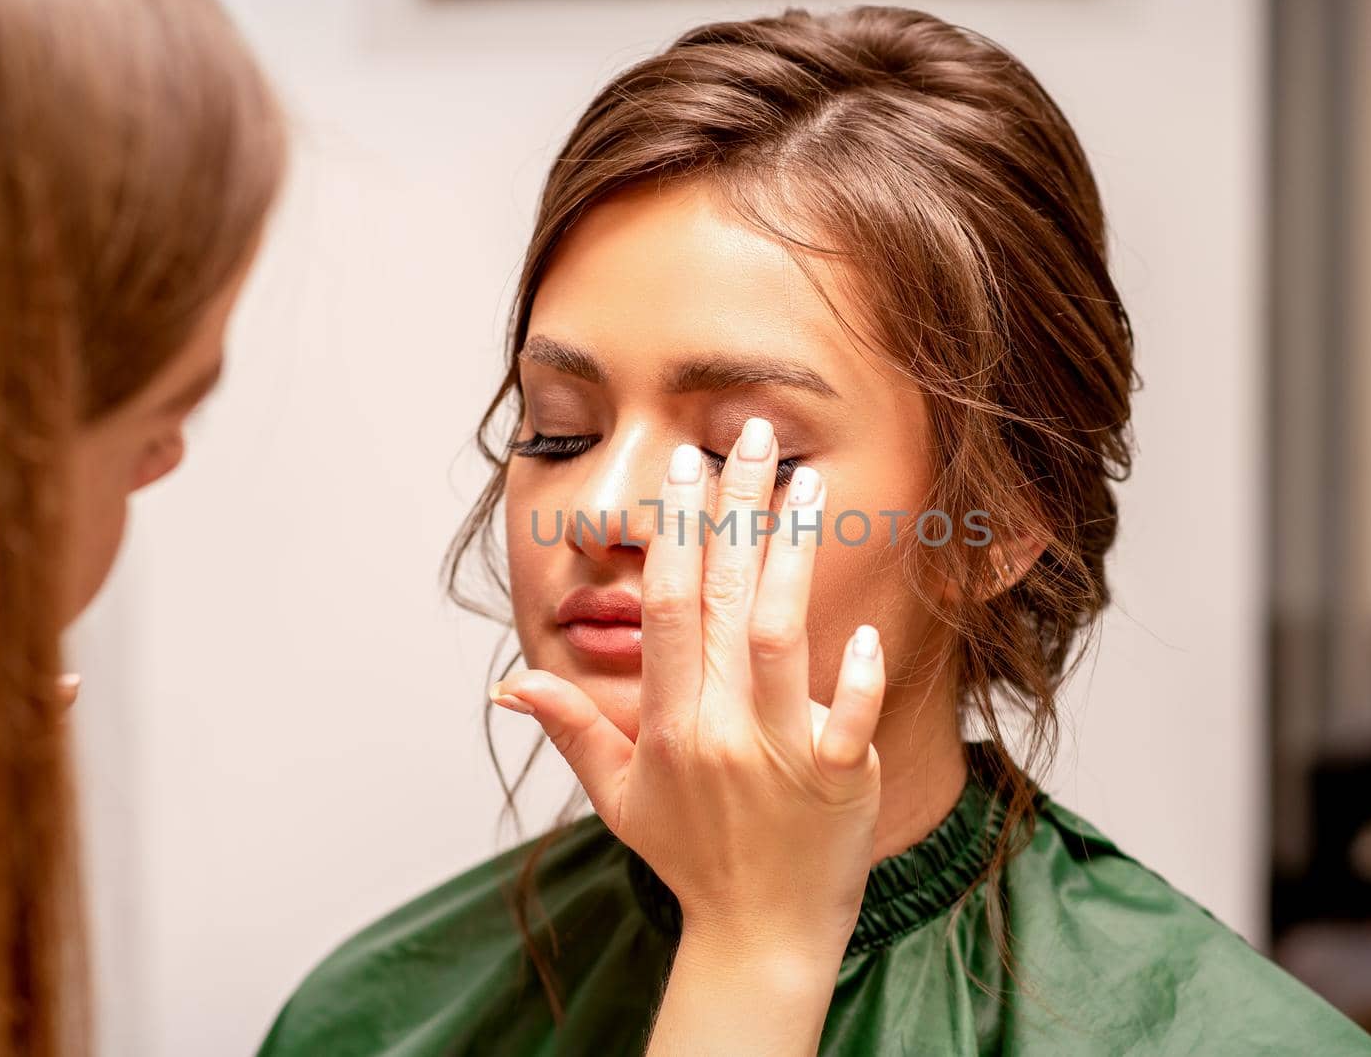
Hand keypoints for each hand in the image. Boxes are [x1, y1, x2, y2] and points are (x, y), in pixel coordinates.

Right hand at [493, 414, 885, 955]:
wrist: (761, 933)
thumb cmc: (692, 859)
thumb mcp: (617, 798)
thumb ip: (570, 729)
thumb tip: (508, 683)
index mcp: (668, 722)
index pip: (663, 607)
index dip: (673, 531)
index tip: (686, 466)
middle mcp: (719, 726)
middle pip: (719, 598)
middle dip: (734, 510)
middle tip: (749, 435)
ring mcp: (780, 752)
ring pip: (778, 636)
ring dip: (790, 556)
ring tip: (805, 483)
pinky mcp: (839, 779)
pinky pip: (847, 719)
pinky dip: (853, 677)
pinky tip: (862, 630)